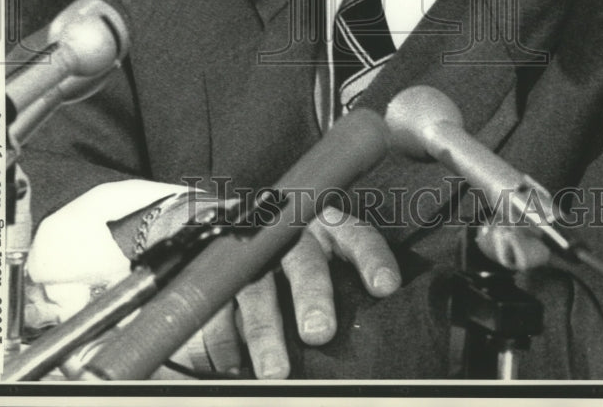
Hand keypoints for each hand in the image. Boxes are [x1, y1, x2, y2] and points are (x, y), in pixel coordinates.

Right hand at [186, 203, 401, 378]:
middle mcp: (291, 238)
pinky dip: (225, 341)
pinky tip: (235, 368)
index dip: (371, 258)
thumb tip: (377, 342)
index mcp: (329, 230)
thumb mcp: (333, 268)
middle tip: (319, 332)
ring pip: (257, 287)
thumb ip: (351, 296)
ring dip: (265, 331)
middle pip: (302, 259)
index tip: (385, 287)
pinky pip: (217, 307)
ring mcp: (254, 258)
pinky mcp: (219, 280)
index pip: (356, 236)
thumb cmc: (309, 270)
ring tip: (276, 372)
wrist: (244, 238)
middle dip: (311, 293)